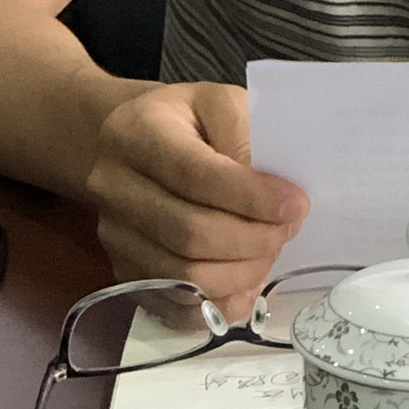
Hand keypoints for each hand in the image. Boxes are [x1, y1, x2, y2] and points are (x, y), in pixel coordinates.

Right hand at [83, 82, 308, 318]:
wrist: (135, 144)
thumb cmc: (188, 121)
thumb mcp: (219, 103)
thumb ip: (245, 136)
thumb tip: (271, 192)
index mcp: (136, 132)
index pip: (196, 175)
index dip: (252, 198)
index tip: (296, 204)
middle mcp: (112, 185)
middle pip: (190, 232)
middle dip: (253, 239)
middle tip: (288, 229)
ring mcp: (113, 234)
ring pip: (183, 275)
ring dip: (241, 273)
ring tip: (271, 252)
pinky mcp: (121, 270)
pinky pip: (174, 305)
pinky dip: (219, 303)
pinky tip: (247, 286)